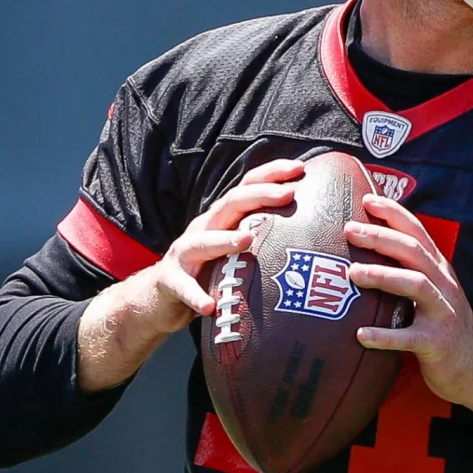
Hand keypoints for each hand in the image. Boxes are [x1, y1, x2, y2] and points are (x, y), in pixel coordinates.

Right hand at [137, 157, 304, 333]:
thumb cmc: (208, 272)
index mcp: (222, 219)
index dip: (271, 174)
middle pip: (229, 204)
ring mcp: (184, 253)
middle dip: (259, 195)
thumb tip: (312, 237)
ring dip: (224, 240)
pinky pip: (183, 287)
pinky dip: (195, 295)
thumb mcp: (234, 251)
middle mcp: (203, 228)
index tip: (300, 168)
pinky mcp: (170, 281)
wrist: (160, 298)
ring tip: (247, 240)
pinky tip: (209, 305)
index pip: (246, 187)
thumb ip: (261, 240)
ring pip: (202, 242)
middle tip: (288, 194)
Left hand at [344, 193, 472, 452]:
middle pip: (413, 252)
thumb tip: (366, 250)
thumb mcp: (433, 291)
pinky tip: (360, 334)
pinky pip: (408, 338)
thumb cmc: (444, 325)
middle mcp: (443, 285)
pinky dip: (384, 336)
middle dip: (380, 237)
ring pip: (415, 285)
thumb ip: (409, 271)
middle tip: (349, 230)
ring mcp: (443, 313)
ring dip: (383, 276)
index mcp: (439, 270)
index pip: (417, 232)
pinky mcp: (437, 344)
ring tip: (352, 274)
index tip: (366, 199)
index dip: (393, 213)